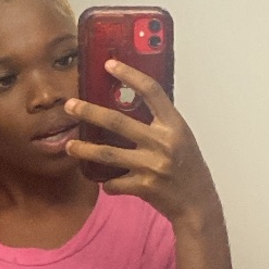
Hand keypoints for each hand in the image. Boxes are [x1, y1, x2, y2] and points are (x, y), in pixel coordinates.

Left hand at [65, 60, 220, 225]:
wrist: (198, 203)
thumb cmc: (189, 168)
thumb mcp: (181, 138)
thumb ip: (160, 123)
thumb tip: (129, 103)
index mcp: (175, 126)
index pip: (152, 92)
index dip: (130, 75)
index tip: (110, 65)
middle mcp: (163, 143)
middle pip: (118, 122)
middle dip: (89, 112)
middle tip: (70, 105)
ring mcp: (152, 166)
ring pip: (107, 154)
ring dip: (84, 149)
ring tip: (69, 145)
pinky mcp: (144, 187)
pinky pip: (113, 183)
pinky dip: (105, 182)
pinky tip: (101, 180)